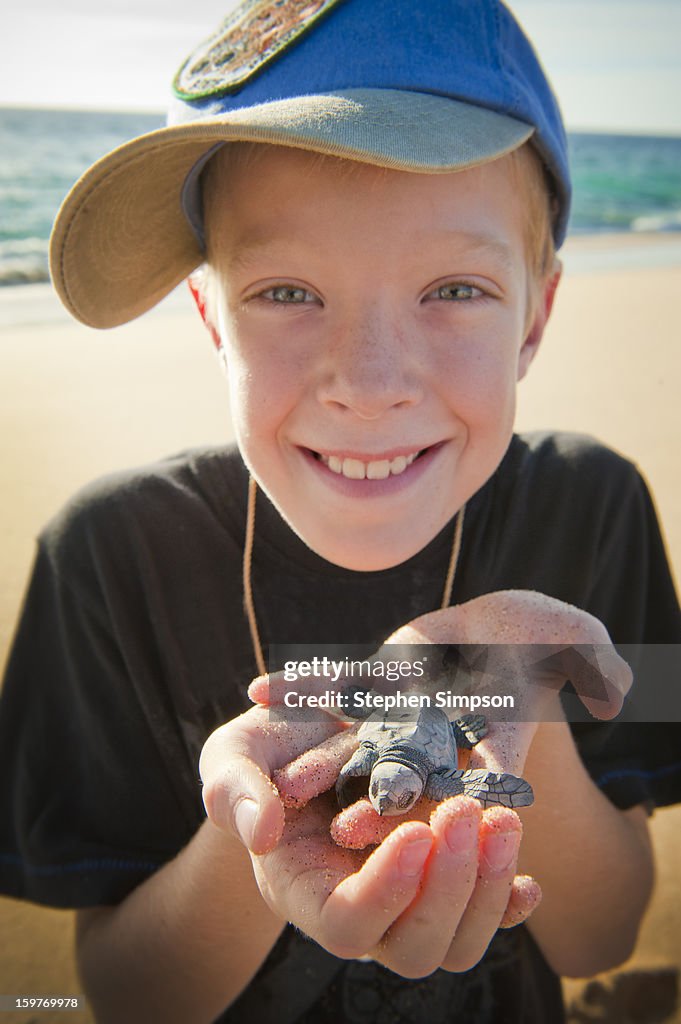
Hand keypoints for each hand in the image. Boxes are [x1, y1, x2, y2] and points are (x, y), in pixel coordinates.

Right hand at [199, 696, 538, 976]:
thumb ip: (233, 791)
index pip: (348, 925)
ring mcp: (408, 901)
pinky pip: (486, 916)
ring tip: (502, 816)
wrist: (311, 742)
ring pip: (461, 940)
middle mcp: (363, 910)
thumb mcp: (233, 757)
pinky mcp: (441, 879)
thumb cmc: (263, 755)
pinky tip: (528, 875)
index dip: (387, 891)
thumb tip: (261, 832)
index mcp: (305, 891)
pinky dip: (510, 902)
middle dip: (449, 886)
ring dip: (489, 886)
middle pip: (417, 948)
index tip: (416, 831)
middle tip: (463, 809)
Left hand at [254, 589, 629, 836]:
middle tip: (338, 832)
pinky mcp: (379, 679)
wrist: (506, 626)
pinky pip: (333, 684)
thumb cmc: (550, 640)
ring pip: (355, 741)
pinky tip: (257, 690)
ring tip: (282, 782)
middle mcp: (437, 739)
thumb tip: (615, 684)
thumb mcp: (578, 643)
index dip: (439, 803)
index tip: (411, 830)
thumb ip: (591, 664)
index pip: (463, 783)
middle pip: (400, 777)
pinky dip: (300, 686)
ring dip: (321, 759)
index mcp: (483, 745)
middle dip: (371, 802)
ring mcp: (402, 711)